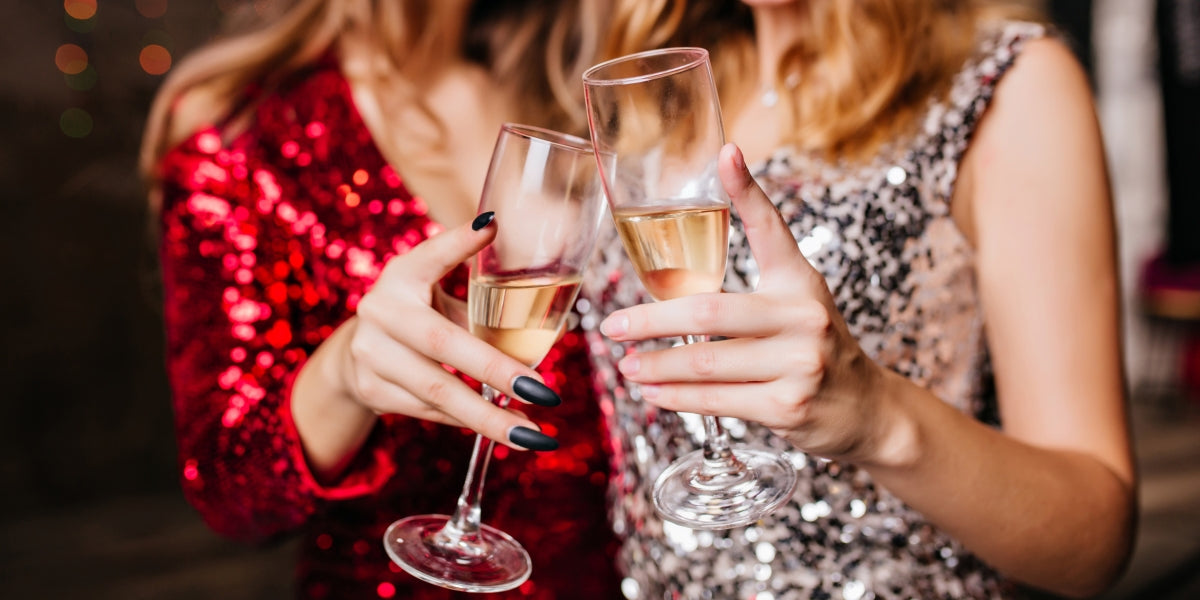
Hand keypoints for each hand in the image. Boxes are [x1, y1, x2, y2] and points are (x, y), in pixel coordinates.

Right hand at [344, 212, 560, 450]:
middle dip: (495, 370)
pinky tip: (505, 430)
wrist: (358, 354)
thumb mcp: (437, 292)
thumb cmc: (417, 314)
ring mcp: (372, 355)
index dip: (458, 242)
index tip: (490, 226)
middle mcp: (380, 311)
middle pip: (443, 345)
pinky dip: (470, 422)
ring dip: (488, 415)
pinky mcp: (373, 390)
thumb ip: (479, 297)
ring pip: (438, 391)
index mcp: (402, 276)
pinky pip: (430, 412)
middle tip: (543, 391)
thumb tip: (556, 314)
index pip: (431, 255)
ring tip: (533, 432)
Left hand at [599, 144, 889, 461]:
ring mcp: (799, 365)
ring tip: (625, 365)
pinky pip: (718, 400)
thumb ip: (755, 263)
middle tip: (612, 326)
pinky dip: (677, 398)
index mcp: (800, 282)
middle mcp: (803, 317)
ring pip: (707, 362)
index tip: (727, 153)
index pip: (772, 228)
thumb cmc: (811, 343)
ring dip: (657, 365)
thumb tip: (698, 230)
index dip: (748, 190)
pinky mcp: (787, 407)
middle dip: (652, 321)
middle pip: (710, 312)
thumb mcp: (794, 294)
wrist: (862, 407)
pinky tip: (651, 392)